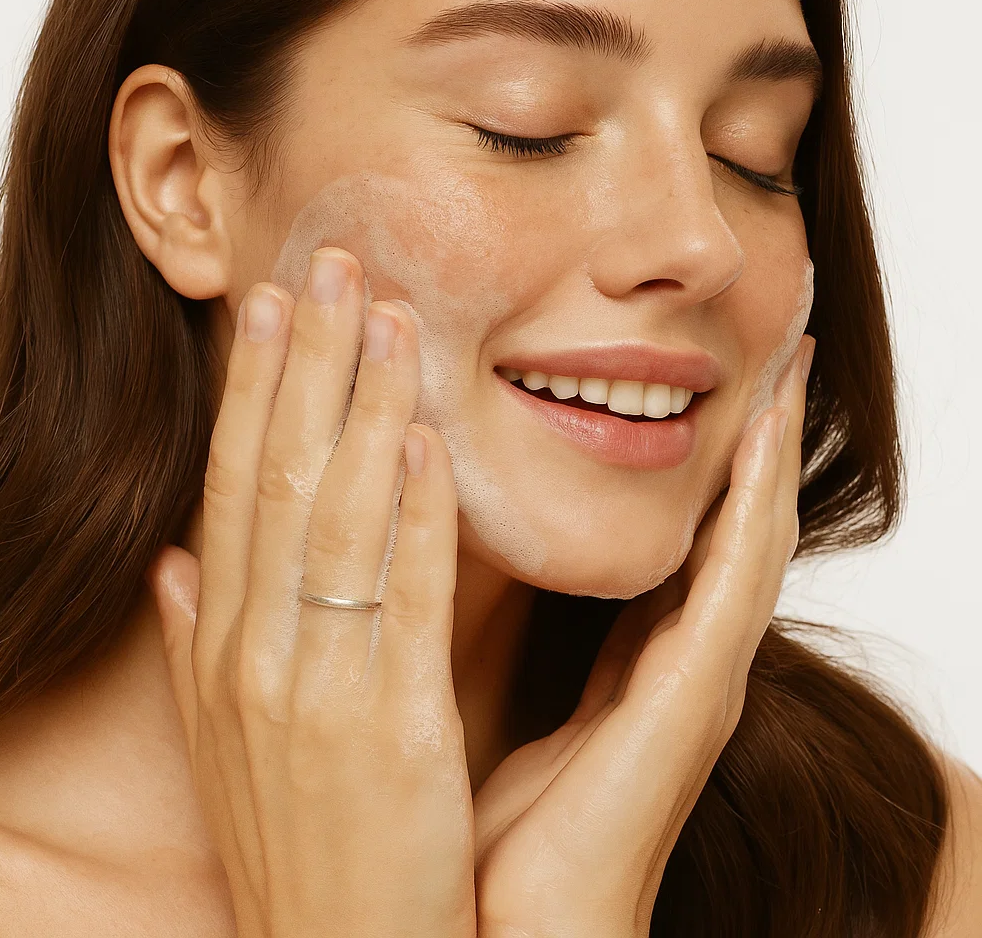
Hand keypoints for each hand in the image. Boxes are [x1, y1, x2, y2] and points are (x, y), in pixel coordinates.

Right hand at [146, 249, 476, 937]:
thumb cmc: (295, 840)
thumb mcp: (224, 741)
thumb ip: (196, 643)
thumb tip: (175, 562)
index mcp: (220, 647)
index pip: (231, 486)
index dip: (252, 387)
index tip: (274, 304)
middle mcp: (251, 652)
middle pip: (274, 476)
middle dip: (303, 362)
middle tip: (330, 262)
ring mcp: (313, 687)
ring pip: (331, 515)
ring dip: (360, 407)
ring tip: (386, 316)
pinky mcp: (388, 727)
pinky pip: (396, 597)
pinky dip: (408, 514)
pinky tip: (425, 440)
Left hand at [473, 335, 814, 937]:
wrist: (514, 935)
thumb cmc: (494, 828)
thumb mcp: (489, 697)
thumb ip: (487, 627)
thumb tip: (437, 553)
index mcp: (631, 655)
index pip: (677, 533)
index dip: (696, 456)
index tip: (700, 379)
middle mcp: (679, 657)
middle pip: (728, 522)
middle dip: (752, 436)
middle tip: (776, 346)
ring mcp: (699, 679)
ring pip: (748, 539)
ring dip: (769, 454)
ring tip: (787, 365)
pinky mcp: (695, 702)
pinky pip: (732, 587)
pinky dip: (751, 513)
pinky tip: (760, 447)